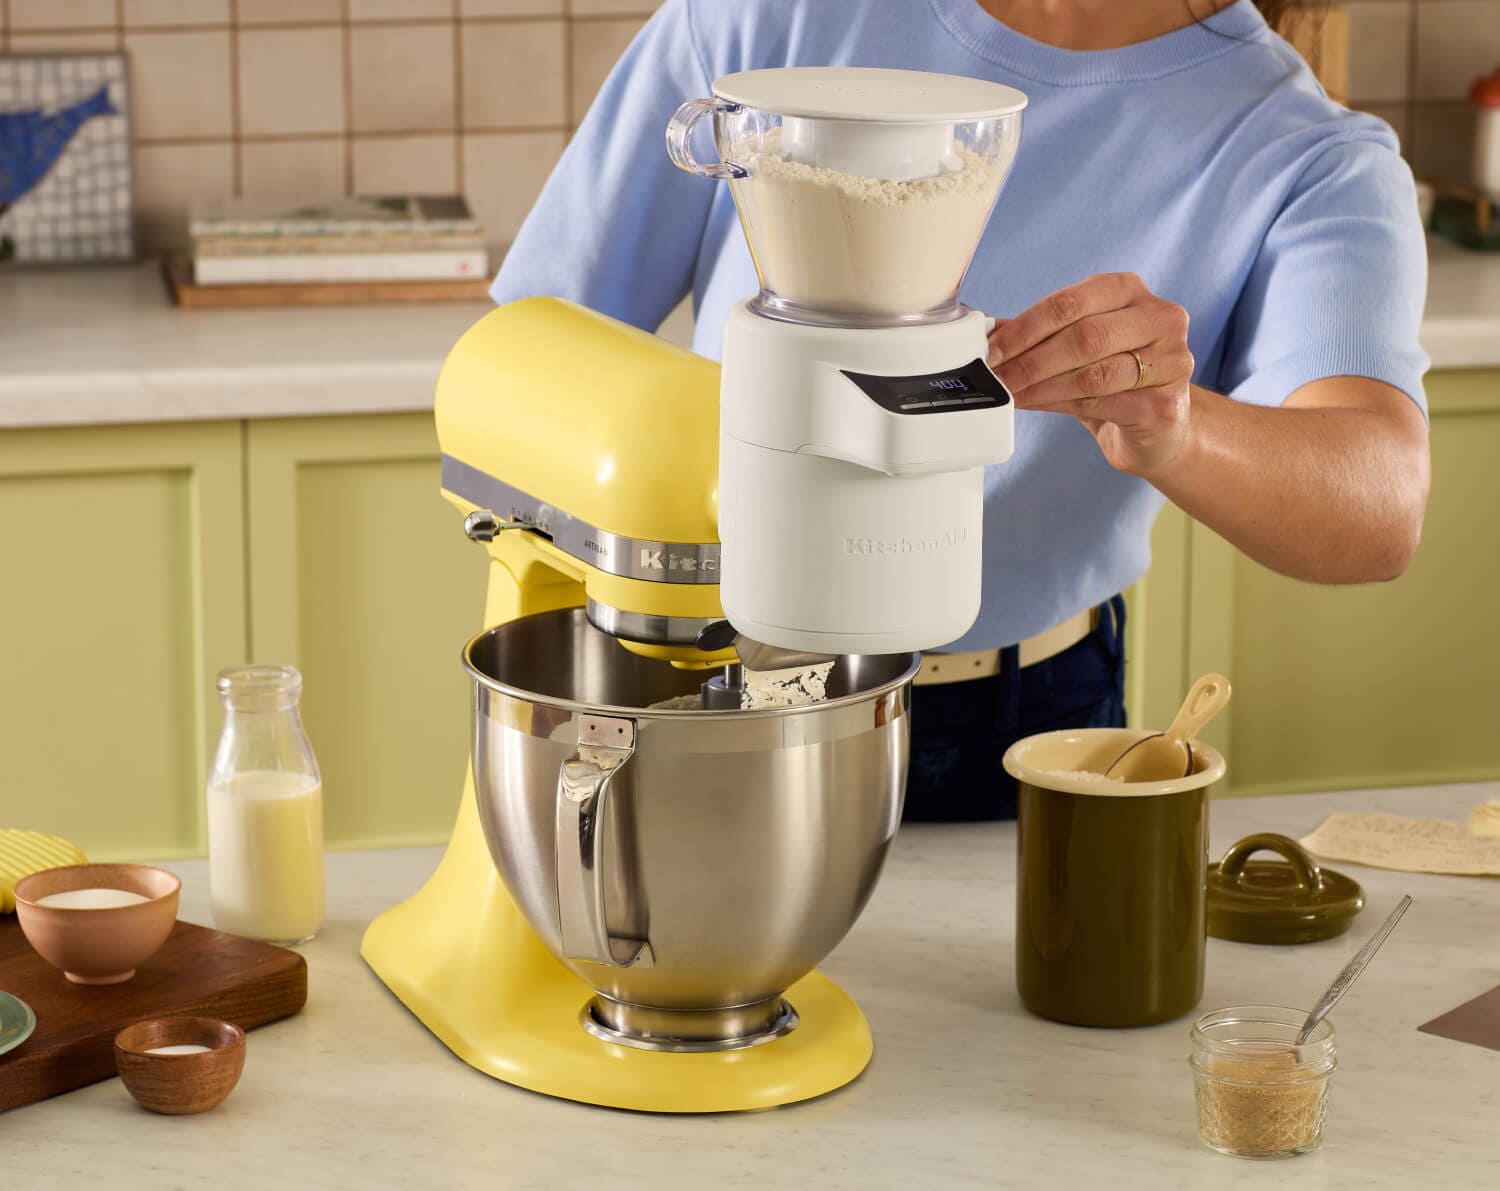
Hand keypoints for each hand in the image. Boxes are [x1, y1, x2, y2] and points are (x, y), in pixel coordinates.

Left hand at [987, 273, 1195, 476]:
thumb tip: (987, 331)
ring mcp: (1170, 360)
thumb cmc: (1113, 379)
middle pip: (1084, 337)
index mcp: (1129, 291)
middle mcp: (1159, 318)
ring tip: (1011, 394)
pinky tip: (1036, 404)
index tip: (993, 349)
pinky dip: (1061, 404)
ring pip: (1092, 373)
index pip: (1071, 302)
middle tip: (997, 378)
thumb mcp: (1076, 348)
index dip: (1026, 328)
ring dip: (1042, 386)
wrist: (1159, 426)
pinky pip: (1102, 403)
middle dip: (1031, 360)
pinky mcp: (1165, 403)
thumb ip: (1038, 335)